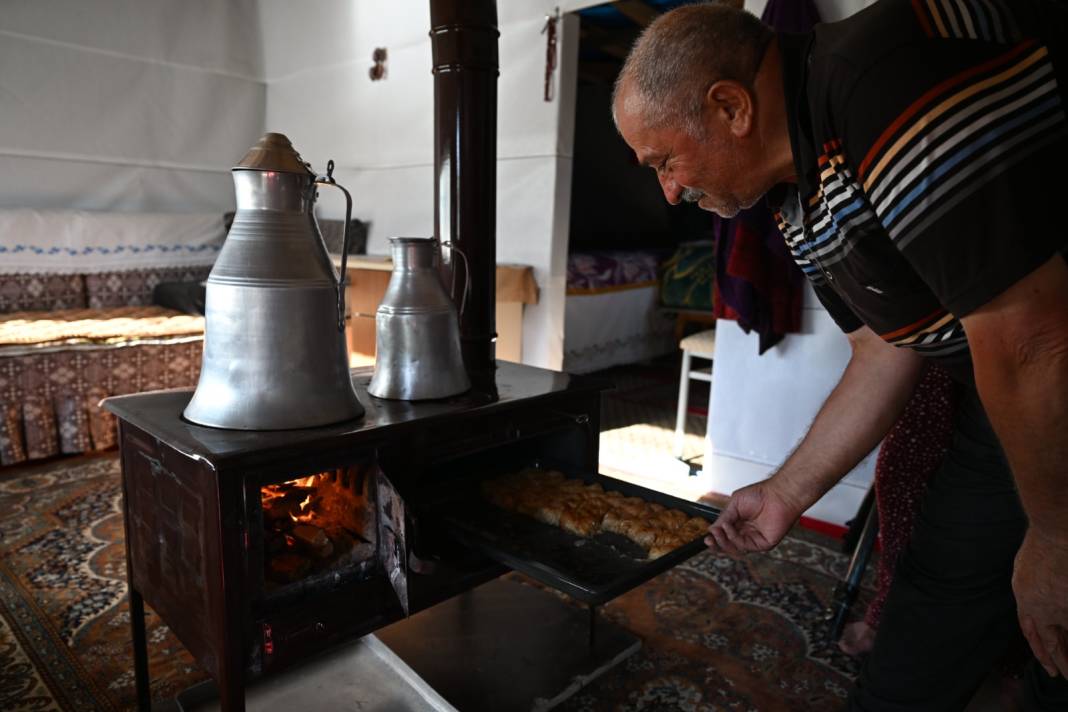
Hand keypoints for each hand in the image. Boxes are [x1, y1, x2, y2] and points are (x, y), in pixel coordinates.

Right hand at [705, 479, 804, 554]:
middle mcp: (747, 533)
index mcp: (740, 523)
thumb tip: (712, 529)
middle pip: (728, 545)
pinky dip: (733, 538)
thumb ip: (724, 517)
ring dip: (723, 541)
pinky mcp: (762, 544)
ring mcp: (754, 539)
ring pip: (735, 548)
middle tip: (709, 540)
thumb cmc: (760, 495)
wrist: (777, 494)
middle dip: (717, 544)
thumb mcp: (734, 504)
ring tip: (718, 530)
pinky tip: (729, 527)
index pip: (725, 535)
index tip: (707, 537)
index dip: (715, 537)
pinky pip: (744, 546)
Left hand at [1013, 529, 1067, 677]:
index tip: (1047, 662)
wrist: (1055, 533)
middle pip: (1051, 641)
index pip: (1031, 630)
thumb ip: (1030, 589)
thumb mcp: (1024, 570)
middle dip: (1058, 661)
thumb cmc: (1041, 544)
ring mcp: (1062, 607)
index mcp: (1026, 599)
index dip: (1039, 648)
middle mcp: (1043, 608)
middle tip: (1063, 676)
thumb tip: (1039, 601)